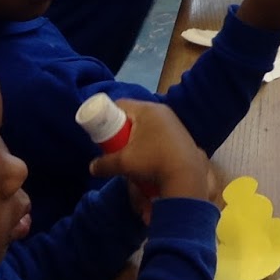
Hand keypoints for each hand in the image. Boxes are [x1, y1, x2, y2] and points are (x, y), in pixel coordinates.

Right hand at [88, 100, 212, 201]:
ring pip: (146, 125)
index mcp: (148, 109)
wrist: (186, 175)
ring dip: (135, 138)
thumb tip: (92, 167)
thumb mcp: (123, 163)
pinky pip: (158, 132)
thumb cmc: (152, 161)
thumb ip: (104, 163)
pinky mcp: (181, 134)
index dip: (106, 116)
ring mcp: (174, 122)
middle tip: (114, 145)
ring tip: (130, 154)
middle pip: (133, 115)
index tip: (100, 131)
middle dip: (121, 129)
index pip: (120, 104)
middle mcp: (162, 110)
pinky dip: (149, 142)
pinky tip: (147, 157)